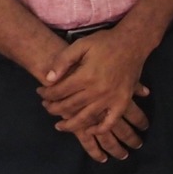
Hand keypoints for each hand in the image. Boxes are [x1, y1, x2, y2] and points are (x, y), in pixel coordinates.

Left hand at [39, 31, 153, 160]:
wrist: (133, 43)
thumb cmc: (105, 43)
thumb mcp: (81, 44)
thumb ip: (63, 60)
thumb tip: (48, 79)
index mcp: (86, 76)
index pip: (59, 91)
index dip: (46, 93)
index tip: (40, 92)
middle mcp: (97, 91)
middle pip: (69, 106)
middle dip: (54, 108)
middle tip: (47, 106)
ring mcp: (111, 99)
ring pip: (86, 118)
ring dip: (70, 125)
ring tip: (59, 126)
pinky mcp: (122, 102)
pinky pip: (110, 122)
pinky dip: (99, 129)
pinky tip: (89, 130)